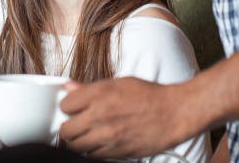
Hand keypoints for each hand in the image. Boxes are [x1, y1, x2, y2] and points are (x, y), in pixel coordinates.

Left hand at [59, 77, 186, 158]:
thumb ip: (91, 87)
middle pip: (66, 130)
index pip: (65, 105)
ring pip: (76, 146)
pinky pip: (92, 156)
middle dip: (68, 127)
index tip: (72, 107)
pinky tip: (99, 142)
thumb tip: (71, 87)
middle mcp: (100, 115)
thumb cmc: (150, 95)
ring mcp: (108, 136)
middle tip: (74, 123)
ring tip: (86, 134)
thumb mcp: (120, 82)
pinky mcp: (116, 151)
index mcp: (100, 94)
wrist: (173, 113)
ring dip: (78, 141)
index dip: (67, 106)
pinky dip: (92, 151)